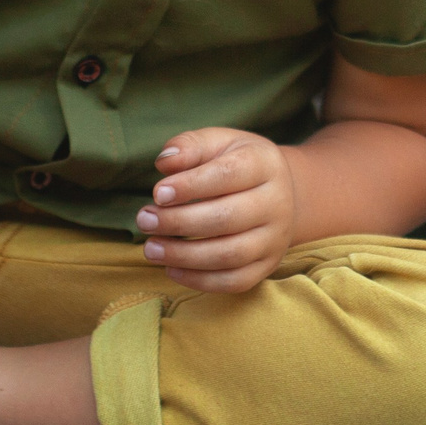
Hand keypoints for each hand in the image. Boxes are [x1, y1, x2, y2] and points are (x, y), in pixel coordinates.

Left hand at [134, 128, 296, 293]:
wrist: (281, 193)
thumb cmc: (237, 163)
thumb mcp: (218, 143)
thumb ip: (190, 146)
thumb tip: (165, 162)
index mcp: (264, 164)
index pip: (228, 175)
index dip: (191, 185)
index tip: (157, 193)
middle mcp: (277, 202)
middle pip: (227, 218)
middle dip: (179, 222)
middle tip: (144, 220)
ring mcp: (275, 238)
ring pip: (230, 254)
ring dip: (184, 255)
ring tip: (151, 248)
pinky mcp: (268, 265)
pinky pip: (235, 281)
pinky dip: (199, 280)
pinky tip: (171, 268)